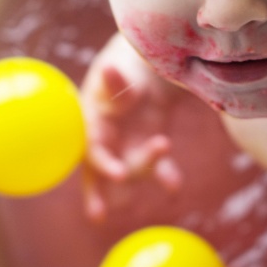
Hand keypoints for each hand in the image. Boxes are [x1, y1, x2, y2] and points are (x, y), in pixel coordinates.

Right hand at [79, 33, 183, 221]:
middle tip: (109, 212)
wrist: (150, 55)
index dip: (103, 164)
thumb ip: (116, 78)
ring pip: (131, 167)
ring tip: (171, 181)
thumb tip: (109, 73)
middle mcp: (107, 133)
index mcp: (92, 117)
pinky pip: (156, 165)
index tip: (120, 175)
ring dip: (146, 172)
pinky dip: (165, 175)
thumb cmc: (129, 58)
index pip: (92, 148)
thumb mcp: (121, 65)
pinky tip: (174, 186)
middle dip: (105, 191)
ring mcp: (128, 139)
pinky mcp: (148, 139)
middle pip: (103, 167)